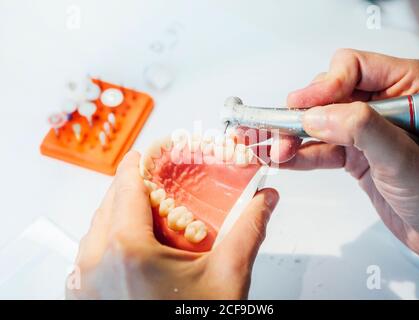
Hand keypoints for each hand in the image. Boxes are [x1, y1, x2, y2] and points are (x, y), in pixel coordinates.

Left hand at [66, 151, 278, 298]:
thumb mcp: (227, 276)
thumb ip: (249, 230)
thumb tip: (265, 199)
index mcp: (126, 248)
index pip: (127, 182)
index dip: (142, 160)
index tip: (154, 150)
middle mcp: (94, 261)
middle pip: (111, 200)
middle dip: (136, 185)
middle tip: (164, 184)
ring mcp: (84, 281)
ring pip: (98, 225)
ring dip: (123, 211)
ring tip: (155, 215)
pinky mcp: (83, 295)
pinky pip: (92, 251)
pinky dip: (112, 237)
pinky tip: (139, 245)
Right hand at [276, 49, 418, 260]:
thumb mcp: (404, 159)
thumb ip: (362, 130)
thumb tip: (318, 116)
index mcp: (409, 86)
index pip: (354, 68)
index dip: (325, 86)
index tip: (303, 106)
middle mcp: (386, 103)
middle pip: (329, 94)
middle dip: (303, 114)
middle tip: (284, 130)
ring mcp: (367, 129)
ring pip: (319, 121)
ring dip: (295, 135)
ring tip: (278, 148)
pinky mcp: (355, 152)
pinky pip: (321, 147)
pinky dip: (301, 154)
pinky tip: (286, 159)